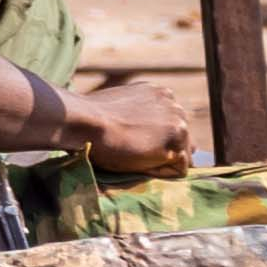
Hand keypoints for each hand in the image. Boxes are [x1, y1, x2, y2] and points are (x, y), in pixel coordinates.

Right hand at [72, 78, 199, 178]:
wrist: (84, 121)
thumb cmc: (89, 118)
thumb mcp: (120, 108)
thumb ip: (140, 116)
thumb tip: (147, 134)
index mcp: (160, 93)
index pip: (170, 124)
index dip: (152, 139)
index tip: (130, 141)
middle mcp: (174, 105)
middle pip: (181, 139)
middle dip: (162, 149)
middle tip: (131, 151)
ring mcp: (178, 123)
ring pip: (182, 155)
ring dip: (160, 161)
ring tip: (132, 155)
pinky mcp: (177, 143)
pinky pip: (178, 170)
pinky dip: (159, 172)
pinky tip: (136, 161)